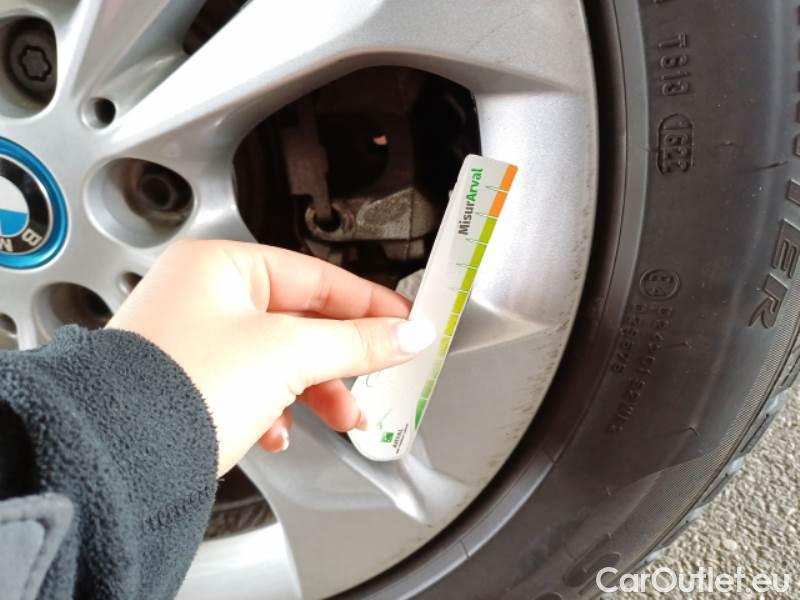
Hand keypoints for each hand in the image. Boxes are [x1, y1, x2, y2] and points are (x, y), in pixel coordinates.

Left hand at [107, 240, 433, 475]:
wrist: (119, 462)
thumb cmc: (182, 389)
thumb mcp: (287, 355)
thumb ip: (355, 342)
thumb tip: (405, 333)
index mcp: (220, 268)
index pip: (316, 276)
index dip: (368, 302)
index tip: (404, 322)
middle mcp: (202, 297)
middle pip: (299, 320)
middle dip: (341, 359)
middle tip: (378, 375)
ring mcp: (192, 341)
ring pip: (277, 358)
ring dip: (314, 390)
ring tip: (340, 418)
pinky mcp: (188, 383)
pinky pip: (249, 386)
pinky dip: (274, 409)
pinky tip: (275, 432)